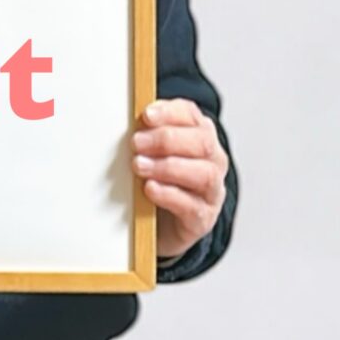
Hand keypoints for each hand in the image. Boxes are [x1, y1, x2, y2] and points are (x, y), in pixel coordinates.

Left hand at [130, 98, 227, 258]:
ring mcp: (211, 191)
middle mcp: (213, 161)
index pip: (191, 115)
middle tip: (136, 143)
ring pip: (203, 174)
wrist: (163, 227)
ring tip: (139, 166)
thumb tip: (126, 123)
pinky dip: (169, 195)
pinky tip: (150, 188)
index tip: (147, 115)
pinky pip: (192, 206)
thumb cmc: (158, 182)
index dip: (170, 112)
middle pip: (202, 142)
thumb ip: (145, 137)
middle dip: (167, 139)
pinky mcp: (202, 218)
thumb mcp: (151, 155)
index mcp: (200, 136)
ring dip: (168, 167)